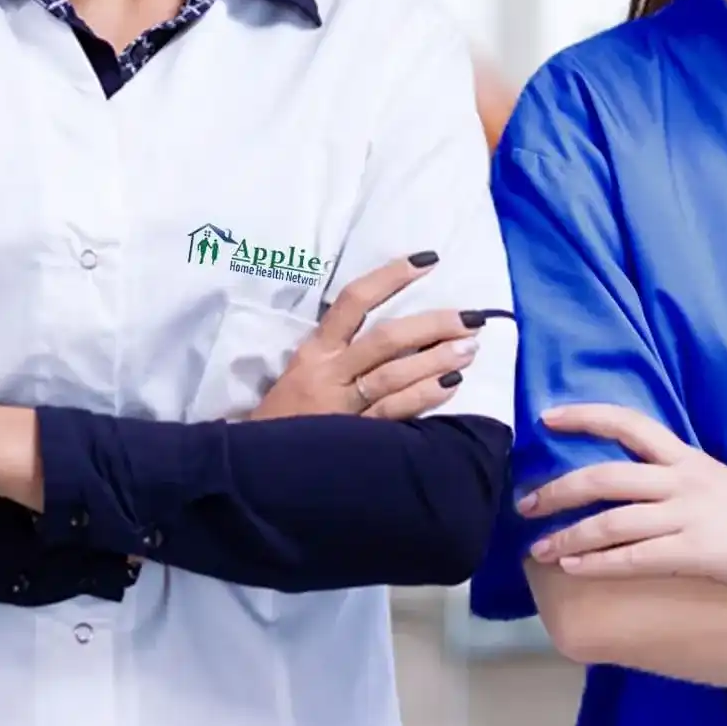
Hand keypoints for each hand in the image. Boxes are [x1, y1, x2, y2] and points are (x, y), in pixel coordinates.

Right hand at [250, 256, 489, 422]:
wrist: (255, 464)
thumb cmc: (285, 415)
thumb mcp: (305, 373)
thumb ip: (343, 352)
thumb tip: (403, 332)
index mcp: (315, 349)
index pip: (354, 301)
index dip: (391, 276)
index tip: (427, 261)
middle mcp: (329, 371)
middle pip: (387, 339)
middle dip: (432, 324)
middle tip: (471, 317)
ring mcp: (341, 404)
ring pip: (394, 374)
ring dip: (437, 359)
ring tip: (470, 348)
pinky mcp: (352, 436)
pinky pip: (394, 411)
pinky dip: (424, 396)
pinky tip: (451, 385)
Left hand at [519, 404, 726, 588]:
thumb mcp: (724, 486)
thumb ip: (686, 485)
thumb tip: (651, 496)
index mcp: (688, 460)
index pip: (628, 424)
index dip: (585, 416)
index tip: (548, 416)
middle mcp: (682, 482)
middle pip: (604, 475)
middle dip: (558, 489)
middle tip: (525, 503)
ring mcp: (689, 517)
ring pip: (611, 519)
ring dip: (567, 535)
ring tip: (538, 549)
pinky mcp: (697, 552)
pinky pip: (635, 557)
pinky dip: (598, 563)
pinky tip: (574, 569)